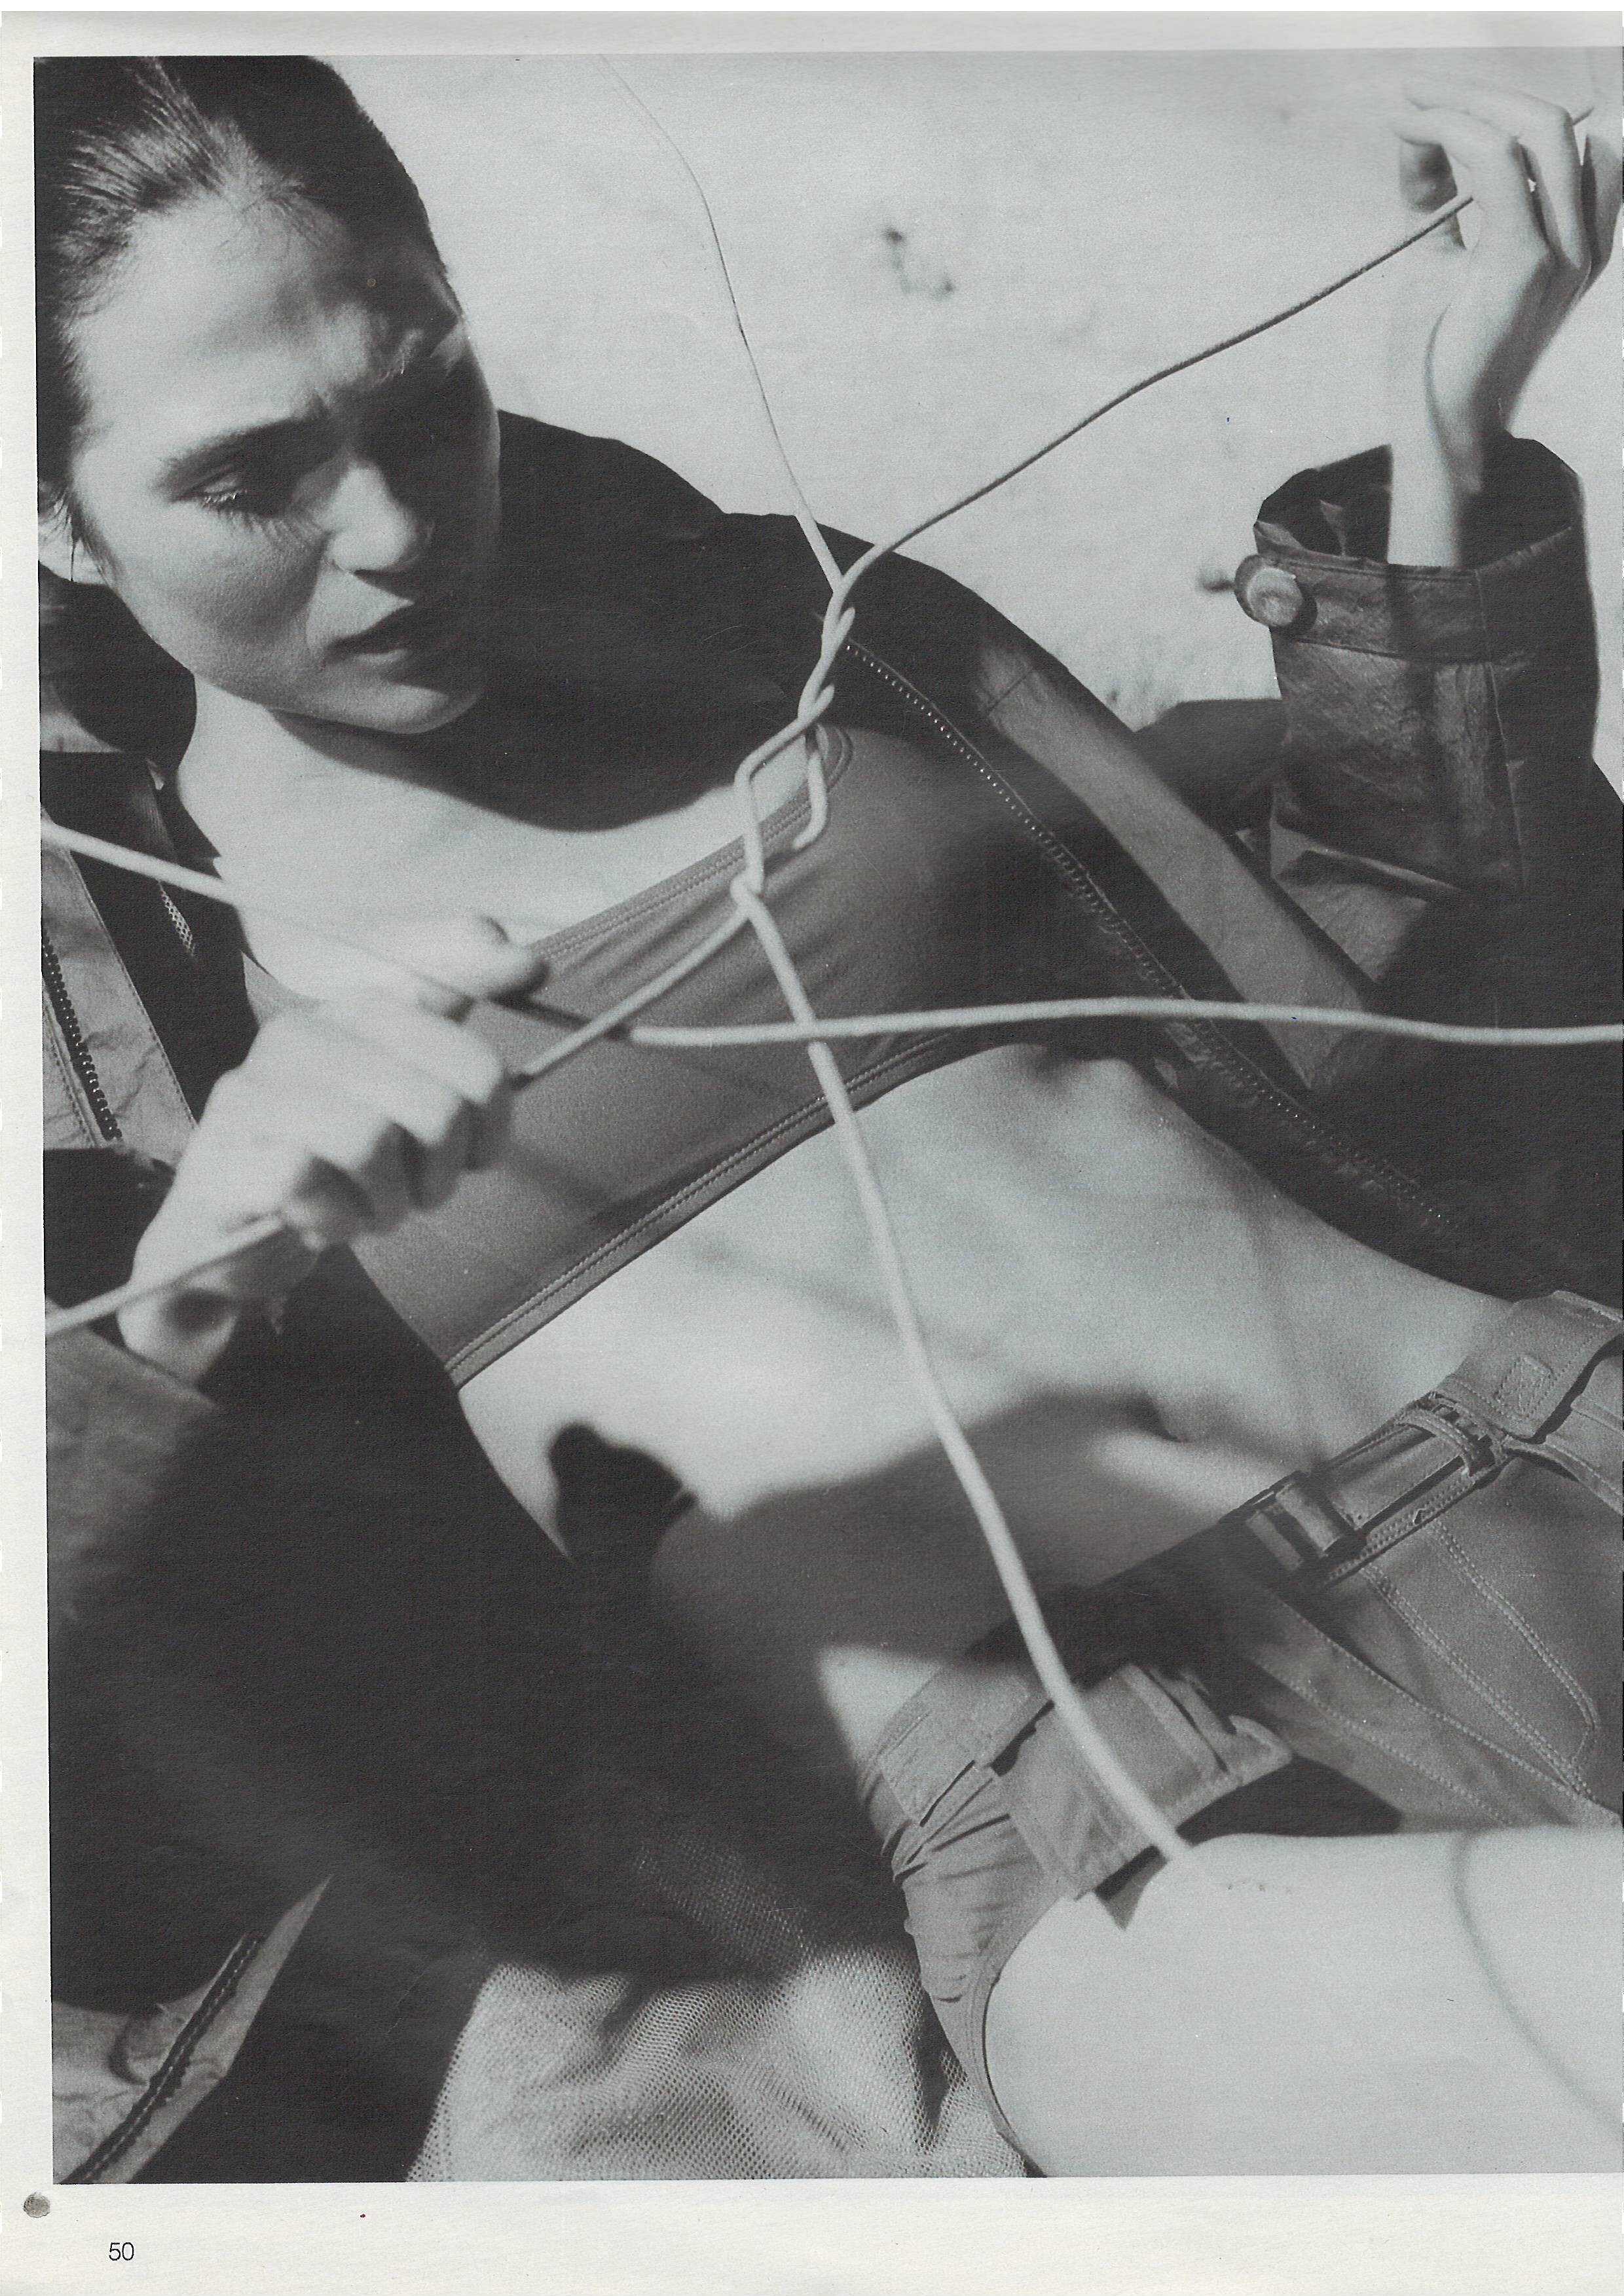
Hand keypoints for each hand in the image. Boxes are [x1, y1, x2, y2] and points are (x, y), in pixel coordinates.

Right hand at [118, 916, 546, 1385]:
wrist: (229, 1232)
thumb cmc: (335, 1158)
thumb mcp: (406, 1083)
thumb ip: (460, 1017)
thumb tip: (532, 958)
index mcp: (355, 1012)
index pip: (471, 1052)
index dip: (492, 1116)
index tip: (480, 1154)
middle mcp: (299, 1036)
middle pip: (438, 1106)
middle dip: (442, 1173)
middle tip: (416, 1195)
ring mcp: (254, 1093)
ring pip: (373, 1144)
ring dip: (389, 1204)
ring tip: (368, 1211)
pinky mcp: (227, 1157)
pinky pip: (311, 1185)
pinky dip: (335, 1222)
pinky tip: (318, 1225)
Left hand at [1385, 61, 1620, 564]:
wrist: (1439, 432)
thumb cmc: (1439, 352)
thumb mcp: (1444, 258)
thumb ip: (1439, 196)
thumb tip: (1417, 133)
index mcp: (1580, 240)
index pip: (1579, 141)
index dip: (1514, 107)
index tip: (1444, 103)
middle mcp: (1584, 243)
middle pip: (1559, 121)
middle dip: (1482, 92)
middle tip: (1416, 92)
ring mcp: (1562, 252)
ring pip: (1536, 128)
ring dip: (1464, 103)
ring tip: (1407, 109)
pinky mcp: (1521, 263)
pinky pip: (1494, 161)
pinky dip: (1449, 130)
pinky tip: (1409, 131)